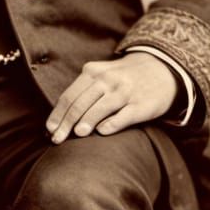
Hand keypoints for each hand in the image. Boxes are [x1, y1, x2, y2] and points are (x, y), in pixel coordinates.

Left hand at [45, 52, 177, 143]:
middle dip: (66, 123)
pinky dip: (111, 124)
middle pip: (80, 103)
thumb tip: (59, 117)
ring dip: (86, 122)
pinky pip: (124, 115)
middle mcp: (108, 80)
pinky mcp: (141, 104)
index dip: (58, 114)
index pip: (69, 96)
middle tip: (57, 140)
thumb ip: (82, 91)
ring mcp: (125, 91)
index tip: (49, 130)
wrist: (160, 69)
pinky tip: (102, 132)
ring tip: (76, 135)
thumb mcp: (101, 75)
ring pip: (100, 108)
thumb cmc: (122, 78)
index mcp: (93, 72)